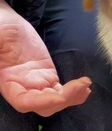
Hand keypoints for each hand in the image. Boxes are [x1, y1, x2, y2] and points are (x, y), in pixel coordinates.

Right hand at [0, 0, 90, 116]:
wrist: (8, 24)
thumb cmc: (0, 28)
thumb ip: (0, 44)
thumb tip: (1, 46)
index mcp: (8, 83)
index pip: (24, 102)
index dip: (41, 103)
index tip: (59, 97)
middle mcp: (23, 88)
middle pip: (45, 106)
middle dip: (63, 100)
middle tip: (79, 86)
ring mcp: (38, 84)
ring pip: (56, 101)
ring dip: (73, 97)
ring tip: (85, 85)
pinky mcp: (49, 77)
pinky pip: (62, 91)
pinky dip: (75, 92)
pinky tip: (85, 86)